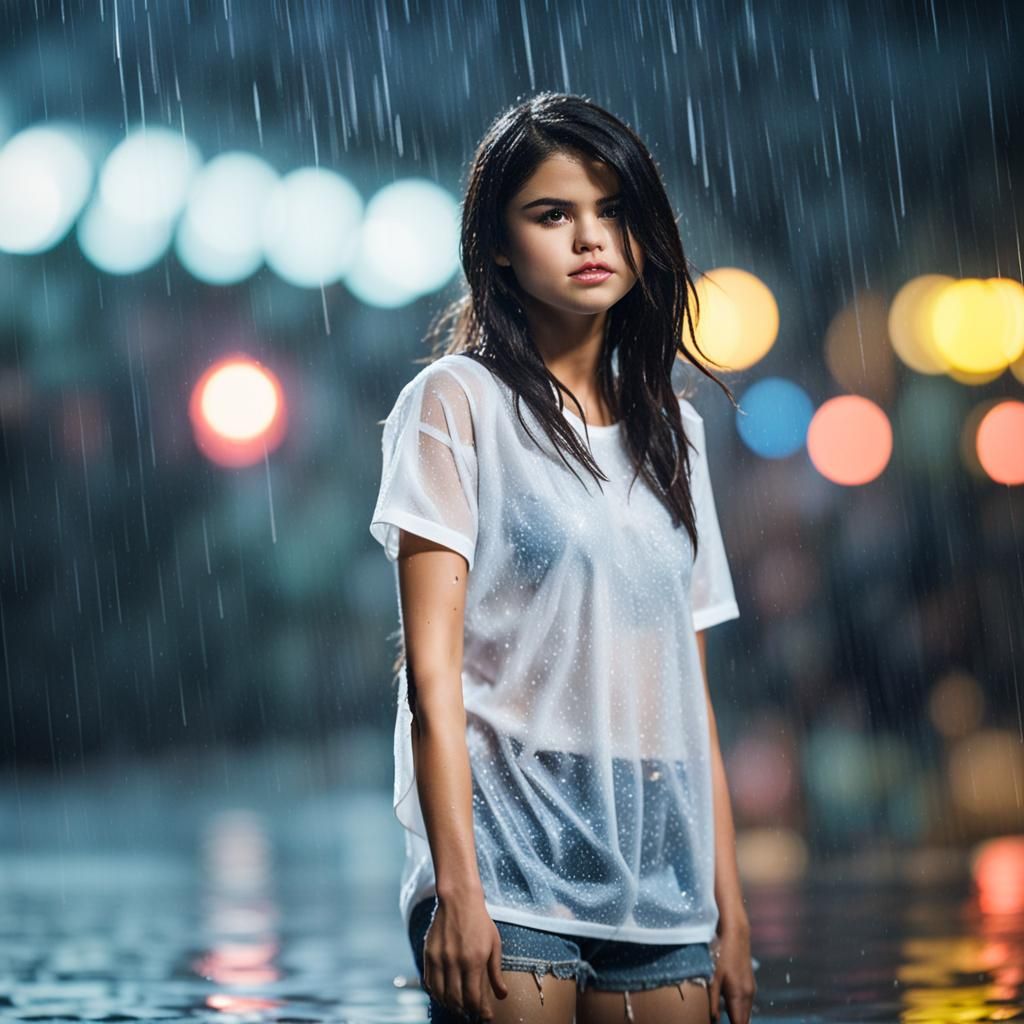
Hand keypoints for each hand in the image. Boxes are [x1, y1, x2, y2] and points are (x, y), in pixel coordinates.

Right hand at [423, 891, 508, 1020]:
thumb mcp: (494, 944)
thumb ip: (496, 972)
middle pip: (456, 1000)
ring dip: (450, 1005)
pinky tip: (443, 995)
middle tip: (471, 1015)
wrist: (458, 900)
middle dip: (465, 1012)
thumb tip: (502, 995)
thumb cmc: (479, 921)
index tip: (485, 1016)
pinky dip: (436, 994)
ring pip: (441, 995)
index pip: (473, 998)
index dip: (480, 1012)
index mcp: (474, 960)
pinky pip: (429, 983)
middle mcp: (455, 962)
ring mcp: (439, 958)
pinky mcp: (429, 954)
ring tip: (458, 1007)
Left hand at [708, 925, 755, 1023]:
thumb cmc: (722, 954)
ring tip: (727, 1020)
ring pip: (747, 1014)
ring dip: (739, 1020)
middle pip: (745, 1021)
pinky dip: (740, 1011)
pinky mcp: (750, 985)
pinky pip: (747, 1005)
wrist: (737, 935)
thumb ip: (713, 1000)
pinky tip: (730, 1010)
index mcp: (739, 995)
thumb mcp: (713, 977)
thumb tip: (713, 1020)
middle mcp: (748, 995)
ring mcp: (751, 990)